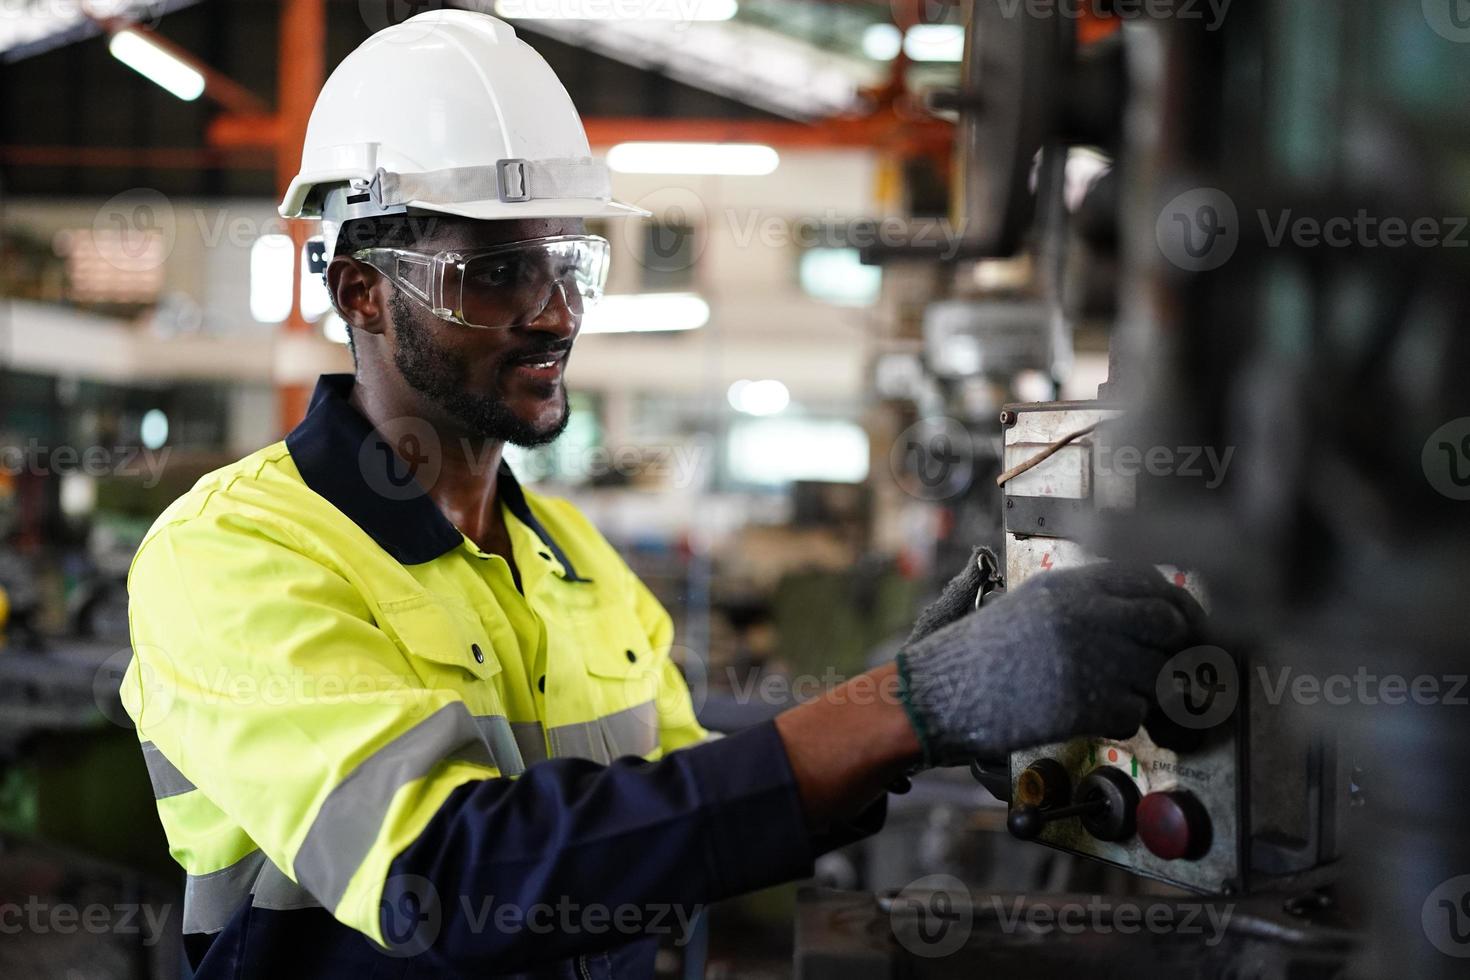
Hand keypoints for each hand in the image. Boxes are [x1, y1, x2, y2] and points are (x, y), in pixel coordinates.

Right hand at [895, 562, 1203, 766]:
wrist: (941, 693)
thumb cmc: (982, 653)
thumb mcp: (1030, 604)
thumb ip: (1084, 600)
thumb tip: (1145, 611)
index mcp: (1069, 585)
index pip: (1149, 581)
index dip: (1175, 604)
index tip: (1180, 623)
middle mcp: (1083, 615)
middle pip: (1165, 625)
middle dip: (1172, 648)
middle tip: (1163, 665)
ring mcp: (1087, 659)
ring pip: (1155, 673)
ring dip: (1145, 688)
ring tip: (1115, 693)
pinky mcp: (1084, 705)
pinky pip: (1134, 712)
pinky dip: (1123, 718)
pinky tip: (1095, 714)